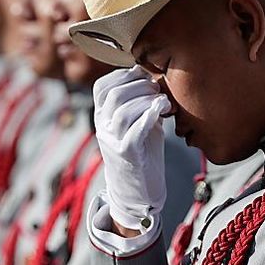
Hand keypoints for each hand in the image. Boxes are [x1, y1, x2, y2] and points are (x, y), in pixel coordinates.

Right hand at [93, 65, 169, 230]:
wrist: (138, 190)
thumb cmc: (141, 151)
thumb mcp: (136, 121)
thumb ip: (138, 100)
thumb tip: (150, 74)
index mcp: (101, 116)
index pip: (102, 86)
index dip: (124, 75)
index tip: (145, 76)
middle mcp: (102, 127)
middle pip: (114, 95)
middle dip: (140, 85)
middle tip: (158, 89)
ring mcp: (112, 141)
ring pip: (123, 111)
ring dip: (147, 100)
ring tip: (163, 102)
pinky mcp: (126, 154)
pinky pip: (134, 130)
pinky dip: (150, 115)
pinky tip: (162, 111)